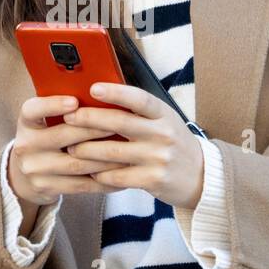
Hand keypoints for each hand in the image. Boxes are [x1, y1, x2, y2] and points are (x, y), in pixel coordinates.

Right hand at [7, 94, 126, 206]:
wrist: (25, 178)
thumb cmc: (47, 141)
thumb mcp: (46, 123)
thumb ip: (66, 112)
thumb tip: (103, 95)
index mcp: (26, 123)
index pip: (32, 110)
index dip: (52, 105)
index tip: (74, 101)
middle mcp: (26, 145)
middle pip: (63, 135)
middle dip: (94, 129)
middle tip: (120, 123)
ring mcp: (34, 169)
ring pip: (76, 163)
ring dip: (105, 158)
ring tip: (128, 151)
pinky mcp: (46, 187)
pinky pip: (81, 185)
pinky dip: (104, 181)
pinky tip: (122, 175)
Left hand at [62, 82, 205, 209]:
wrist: (200, 177)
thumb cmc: (173, 144)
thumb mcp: (164, 122)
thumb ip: (139, 113)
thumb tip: (101, 97)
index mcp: (164, 114)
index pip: (139, 98)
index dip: (116, 92)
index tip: (93, 88)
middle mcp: (163, 133)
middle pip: (120, 123)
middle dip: (89, 119)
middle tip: (68, 117)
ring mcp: (158, 158)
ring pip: (113, 152)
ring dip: (86, 150)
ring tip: (70, 147)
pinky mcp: (153, 180)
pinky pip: (118, 176)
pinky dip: (100, 174)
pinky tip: (89, 171)